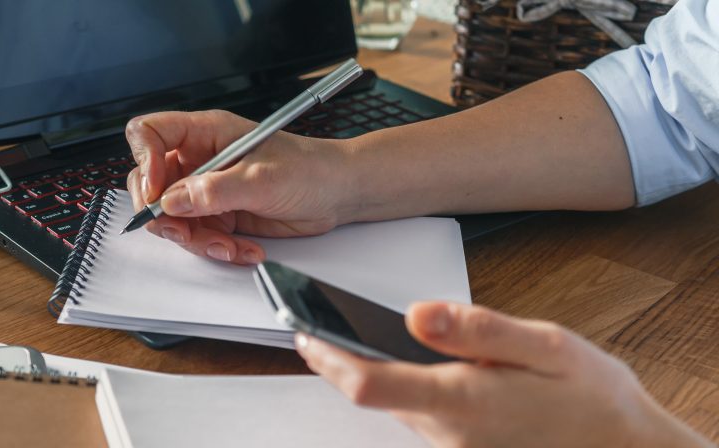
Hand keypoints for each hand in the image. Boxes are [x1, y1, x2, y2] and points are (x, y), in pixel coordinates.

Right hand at [125, 110, 356, 264]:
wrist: (339, 194)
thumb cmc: (311, 169)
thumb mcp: (262, 179)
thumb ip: (215, 191)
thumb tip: (173, 201)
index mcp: (205, 133)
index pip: (149, 134)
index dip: (144, 161)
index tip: (159, 191)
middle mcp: (200, 159)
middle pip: (151, 184)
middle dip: (163, 215)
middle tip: (184, 232)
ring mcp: (207, 189)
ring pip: (172, 218)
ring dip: (195, 239)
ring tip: (229, 246)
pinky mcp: (219, 215)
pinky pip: (198, 236)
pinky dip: (215, 249)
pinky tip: (243, 249)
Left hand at [296, 302, 711, 447]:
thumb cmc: (591, 398)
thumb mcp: (547, 346)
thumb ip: (478, 329)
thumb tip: (417, 313)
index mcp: (463, 400)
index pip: (371, 384)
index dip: (328, 359)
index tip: (303, 331)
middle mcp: (449, 432)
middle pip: (372, 395)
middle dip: (340, 360)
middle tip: (313, 324)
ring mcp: (453, 446)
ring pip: (394, 404)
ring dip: (371, 373)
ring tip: (346, 335)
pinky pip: (419, 415)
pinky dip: (404, 388)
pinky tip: (410, 363)